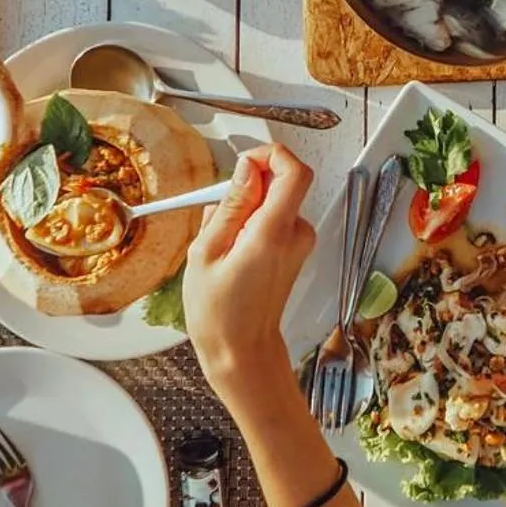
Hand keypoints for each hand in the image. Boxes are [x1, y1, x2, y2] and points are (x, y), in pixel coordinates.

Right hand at [182, 146, 316, 397]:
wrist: (242, 350)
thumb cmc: (219, 313)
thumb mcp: (206, 253)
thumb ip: (229, 206)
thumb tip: (245, 169)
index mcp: (273, 233)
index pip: (295, 171)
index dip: (270, 155)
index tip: (243, 162)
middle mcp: (295, 234)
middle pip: (283, 182)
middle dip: (247, 186)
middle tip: (218, 216)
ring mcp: (299, 242)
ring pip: (274, 200)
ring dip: (245, 209)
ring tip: (221, 244)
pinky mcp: (295, 249)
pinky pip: (274, 218)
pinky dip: (251, 224)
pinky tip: (232, 252)